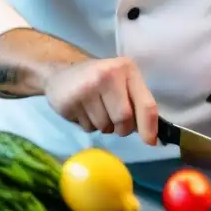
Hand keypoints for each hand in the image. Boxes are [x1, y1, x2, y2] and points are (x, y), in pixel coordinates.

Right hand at [44, 57, 158, 143]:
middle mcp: (107, 75)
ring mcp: (86, 89)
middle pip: (124, 119)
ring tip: (95, 109)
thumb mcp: (122, 81)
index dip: (149, 126)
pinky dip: (89, 125)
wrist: (60, 74)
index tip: (150, 141)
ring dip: (103, 126)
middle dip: (121, 127)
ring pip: (104, 126)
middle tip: (113, 117)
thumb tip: (150, 136)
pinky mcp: (69, 103)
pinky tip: (83, 110)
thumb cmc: (99, 80)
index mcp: (126, 69)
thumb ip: (137, 102)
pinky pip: (88, 128)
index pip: (146, 104)